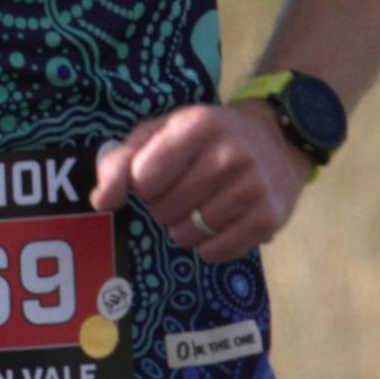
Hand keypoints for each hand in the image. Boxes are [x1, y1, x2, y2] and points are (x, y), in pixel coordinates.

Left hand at [96, 98, 312, 265]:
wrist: (278, 138)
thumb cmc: (208, 136)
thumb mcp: (162, 131)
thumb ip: (121, 160)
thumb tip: (101, 201)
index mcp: (199, 126)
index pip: (142, 178)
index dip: (143, 183)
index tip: (159, 175)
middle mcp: (230, 155)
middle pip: (163, 210)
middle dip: (163, 206)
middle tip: (185, 189)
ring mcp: (252, 188)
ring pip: (186, 235)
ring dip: (183, 228)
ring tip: (201, 205)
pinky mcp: (268, 218)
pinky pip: (214, 252)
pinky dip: (207, 246)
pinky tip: (218, 223)